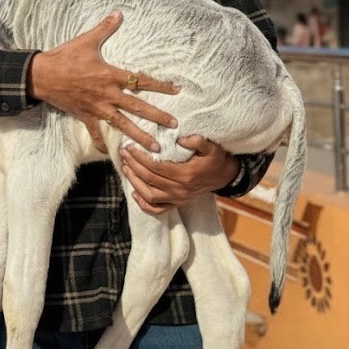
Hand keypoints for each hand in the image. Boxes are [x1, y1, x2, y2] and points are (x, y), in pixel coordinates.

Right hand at [26, 10, 178, 152]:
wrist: (42, 75)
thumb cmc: (65, 57)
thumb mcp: (87, 40)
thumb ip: (105, 28)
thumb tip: (118, 12)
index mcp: (110, 75)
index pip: (141, 80)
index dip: (160, 85)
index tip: (176, 90)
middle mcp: (107, 94)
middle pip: (137, 107)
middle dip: (157, 116)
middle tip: (174, 125)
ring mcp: (97, 108)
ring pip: (123, 125)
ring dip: (140, 136)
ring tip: (155, 147)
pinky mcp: (85, 116)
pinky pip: (96, 133)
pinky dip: (103, 144)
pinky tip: (111, 154)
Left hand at [120, 135, 239, 214]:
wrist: (224, 176)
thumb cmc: (215, 159)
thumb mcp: (211, 147)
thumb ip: (197, 141)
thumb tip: (180, 138)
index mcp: (186, 175)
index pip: (156, 167)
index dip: (140, 158)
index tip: (130, 147)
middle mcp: (180, 190)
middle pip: (149, 179)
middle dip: (133, 166)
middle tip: (123, 153)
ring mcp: (178, 199)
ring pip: (149, 195)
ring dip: (134, 182)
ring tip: (125, 168)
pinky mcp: (177, 203)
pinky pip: (157, 209)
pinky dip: (144, 204)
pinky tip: (135, 193)